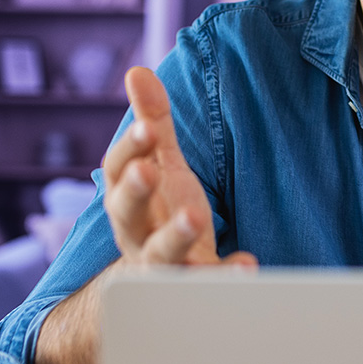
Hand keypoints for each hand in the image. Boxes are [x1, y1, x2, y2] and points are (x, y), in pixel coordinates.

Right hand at [31, 67, 253, 363]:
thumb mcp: (161, 168)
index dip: (129, 151)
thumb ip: (152, 124)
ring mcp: (163, 269)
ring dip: (174, 238)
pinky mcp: (193, 292)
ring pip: (159, 259)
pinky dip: (224, 277)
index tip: (146, 130)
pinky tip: (245, 263)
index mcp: (128, 201)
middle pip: (125, 215)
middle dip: (134, 191)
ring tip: (195, 219)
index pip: (117, 171)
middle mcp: (137, 236)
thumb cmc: (163, 215)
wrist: (162, 288)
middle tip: (149, 170)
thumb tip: (136, 71)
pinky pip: (204, 291)